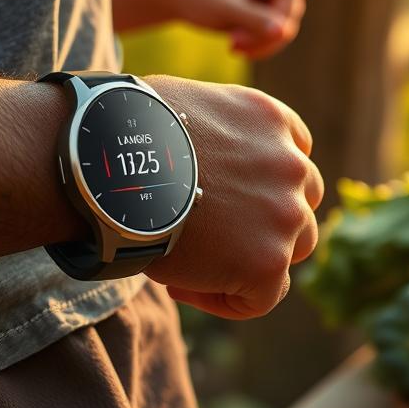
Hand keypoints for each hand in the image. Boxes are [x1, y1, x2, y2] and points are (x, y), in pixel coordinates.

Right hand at [141, 75, 323, 318]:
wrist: (110, 169)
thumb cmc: (123, 136)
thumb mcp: (183, 107)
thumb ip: (213, 134)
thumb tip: (194, 163)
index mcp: (271, 119)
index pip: (291, 158)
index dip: (261, 184)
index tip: (222, 201)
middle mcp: (290, 163)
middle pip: (298, 204)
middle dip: (262, 222)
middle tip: (212, 236)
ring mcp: (286, 213)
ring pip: (291, 250)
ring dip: (251, 259)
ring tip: (197, 265)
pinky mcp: (268, 261)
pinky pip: (262, 296)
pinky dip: (226, 300)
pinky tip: (181, 285)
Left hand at [170, 0, 308, 58]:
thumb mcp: (227, 10)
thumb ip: (256, 20)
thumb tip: (284, 32)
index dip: (274, 24)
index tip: (241, 42)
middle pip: (291, 11)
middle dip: (265, 35)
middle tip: (235, 47)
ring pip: (286, 23)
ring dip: (262, 41)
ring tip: (234, 47)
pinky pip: (278, 27)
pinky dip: (260, 40)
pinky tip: (238, 44)